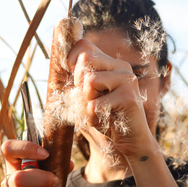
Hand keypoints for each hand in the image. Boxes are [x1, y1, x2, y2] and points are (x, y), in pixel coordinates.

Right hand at [1, 140, 73, 186]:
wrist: (40, 183)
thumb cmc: (43, 171)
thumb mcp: (45, 162)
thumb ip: (54, 160)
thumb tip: (69, 164)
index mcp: (14, 160)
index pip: (8, 147)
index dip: (26, 148)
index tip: (46, 154)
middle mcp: (10, 176)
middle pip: (17, 179)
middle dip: (39, 179)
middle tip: (54, 178)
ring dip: (42, 186)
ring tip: (55, 183)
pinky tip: (53, 186)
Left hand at [67, 38, 155, 156]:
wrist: (128, 143)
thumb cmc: (103, 117)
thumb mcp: (86, 94)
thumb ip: (77, 78)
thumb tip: (58, 60)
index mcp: (110, 63)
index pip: (83, 45)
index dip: (72, 62)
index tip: (77, 82)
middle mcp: (121, 66)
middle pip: (85, 58)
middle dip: (79, 82)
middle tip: (90, 98)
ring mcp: (127, 80)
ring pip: (90, 81)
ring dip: (87, 102)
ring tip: (99, 110)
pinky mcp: (129, 97)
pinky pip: (95, 105)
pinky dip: (93, 119)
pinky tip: (106, 122)